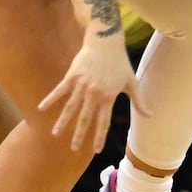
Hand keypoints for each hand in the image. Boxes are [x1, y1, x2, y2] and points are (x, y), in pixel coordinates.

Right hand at [37, 37, 144, 152]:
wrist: (106, 41)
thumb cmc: (120, 63)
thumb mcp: (132, 82)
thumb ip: (139, 101)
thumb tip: (150, 115)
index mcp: (108, 97)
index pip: (103, 122)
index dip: (99, 137)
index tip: (96, 150)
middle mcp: (94, 93)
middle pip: (84, 118)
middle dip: (79, 135)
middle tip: (74, 149)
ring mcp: (81, 85)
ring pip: (70, 107)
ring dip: (63, 122)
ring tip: (55, 134)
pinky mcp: (72, 76)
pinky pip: (59, 90)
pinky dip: (50, 99)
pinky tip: (41, 109)